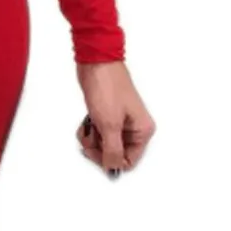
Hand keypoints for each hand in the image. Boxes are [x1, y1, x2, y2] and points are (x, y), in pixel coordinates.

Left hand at [74, 61, 154, 177]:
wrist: (95, 63)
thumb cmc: (107, 87)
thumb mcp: (110, 125)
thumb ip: (112, 151)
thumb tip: (113, 168)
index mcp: (143, 131)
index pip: (128, 161)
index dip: (109, 160)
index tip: (96, 152)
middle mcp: (134, 128)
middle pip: (115, 153)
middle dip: (98, 147)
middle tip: (91, 136)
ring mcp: (120, 121)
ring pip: (104, 143)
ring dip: (92, 138)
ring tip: (89, 124)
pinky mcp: (108, 114)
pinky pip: (98, 132)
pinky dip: (90, 129)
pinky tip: (87, 120)